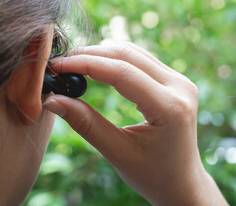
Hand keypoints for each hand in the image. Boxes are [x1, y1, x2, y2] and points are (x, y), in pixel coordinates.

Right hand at [43, 43, 227, 204]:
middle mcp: (181, 88)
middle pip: (128, 55)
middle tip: (61, 63)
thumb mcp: (118, 152)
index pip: (122, 73)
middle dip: (91, 55)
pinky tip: (98, 66)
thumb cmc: (153, 175)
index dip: (86, 64)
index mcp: (171, 108)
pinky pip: (143, 60)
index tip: (57, 65)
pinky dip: (117, 59)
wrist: (182, 182)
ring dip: (103, 53)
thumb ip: (86, 123)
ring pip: (135, 53)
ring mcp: (181, 82)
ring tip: (74, 63)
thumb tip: (53, 99)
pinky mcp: (176, 81)